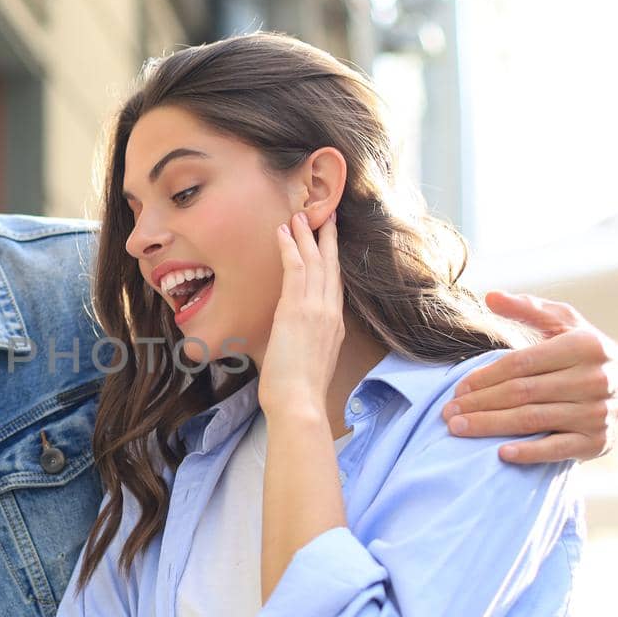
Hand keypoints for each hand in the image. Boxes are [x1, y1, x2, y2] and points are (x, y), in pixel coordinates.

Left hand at [258, 211, 343, 413]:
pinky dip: (290, 247)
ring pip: (314, 261)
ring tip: (299, 215)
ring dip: (305, 235)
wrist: (299, 403)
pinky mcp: (297, 310)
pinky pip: (295, 269)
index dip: (332, 258)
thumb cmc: (299, 391)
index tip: (330, 238)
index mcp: (334, 324)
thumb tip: (294, 332)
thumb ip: (308, 339)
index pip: (334, 282)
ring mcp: (315, 309)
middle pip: (330, 265)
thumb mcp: (311, 358)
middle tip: (323, 213)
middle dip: (326, 237)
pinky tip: (283, 232)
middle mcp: (329, 312)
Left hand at [442, 291, 617, 463]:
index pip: (522, 363)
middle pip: (522, 393)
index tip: (457, 388)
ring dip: (491, 425)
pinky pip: (557, 449)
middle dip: (479, 403)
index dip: (485, 376)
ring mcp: (596, 412)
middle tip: (447, 413)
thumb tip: (490, 296)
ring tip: (458, 429)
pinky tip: (500, 453)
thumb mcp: (566, 323)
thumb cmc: (588, 352)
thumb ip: (528, 309)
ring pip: (533, 419)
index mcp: (582, 346)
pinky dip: (529, 452)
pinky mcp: (597, 441)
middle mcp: (593, 379)